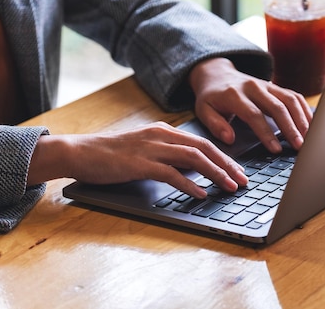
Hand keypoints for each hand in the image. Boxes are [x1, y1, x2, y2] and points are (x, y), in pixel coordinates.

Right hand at [27, 122, 247, 198]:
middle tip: (243, 180)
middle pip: (204, 147)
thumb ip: (168, 156)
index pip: (202, 142)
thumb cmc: (111, 154)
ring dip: (215, 173)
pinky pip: (171, 173)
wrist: (80, 152)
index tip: (238, 170)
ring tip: (230, 187)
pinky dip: (189, 183)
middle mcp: (161, 135)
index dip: (224, 156)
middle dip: (227, 164)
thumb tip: (193, 170)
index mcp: (164, 131)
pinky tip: (201, 193)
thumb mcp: (145, 150)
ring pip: (193, 158)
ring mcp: (151, 148)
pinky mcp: (140, 163)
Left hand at [188, 57, 312, 152]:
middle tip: (299, 146)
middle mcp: (254, 87)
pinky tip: (311, 124)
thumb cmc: (211, 97)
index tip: (276, 149)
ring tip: (309, 138)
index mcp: (235, 95)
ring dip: (302, 119)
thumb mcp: (203, 110)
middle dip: (291, 127)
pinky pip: (294, 96)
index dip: (266, 133)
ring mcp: (267, 85)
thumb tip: (230, 139)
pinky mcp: (275, 86)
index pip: (254, 114)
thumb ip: (215, 125)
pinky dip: (304, 109)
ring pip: (290, 99)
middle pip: (277, 106)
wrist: (217, 73)